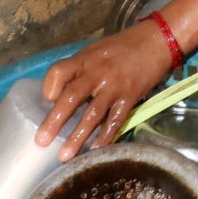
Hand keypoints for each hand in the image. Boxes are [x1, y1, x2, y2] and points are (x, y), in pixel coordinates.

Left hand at [35, 22, 174, 158]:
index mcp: (85, 59)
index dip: (49, 87)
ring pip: (93, 114)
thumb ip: (79, 70)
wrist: (156, 41)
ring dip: (78, 136)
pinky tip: (95, 151)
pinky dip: (105, 137)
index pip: (59, 71)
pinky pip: (115, 120)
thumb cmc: (122, 47)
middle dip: (55, 121)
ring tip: (65, 156)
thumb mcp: (95, 51)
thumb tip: (59, 94)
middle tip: (41, 141)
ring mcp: (114, 87)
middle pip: (72, 97)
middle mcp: (97, 73)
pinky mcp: (130, 98)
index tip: (46, 100)